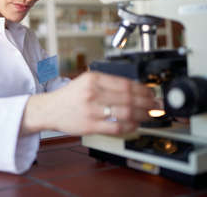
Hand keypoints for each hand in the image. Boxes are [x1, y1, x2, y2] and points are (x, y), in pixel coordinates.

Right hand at [21, 72, 155, 135]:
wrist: (49, 109)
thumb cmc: (69, 97)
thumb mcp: (85, 82)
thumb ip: (107, 83)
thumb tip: (134, 88)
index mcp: (92, 79)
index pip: (125, 83)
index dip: (143, 89)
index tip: (151, 92)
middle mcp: (92, 93)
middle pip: (129, 97)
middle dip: (148, 102)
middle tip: (157, 104)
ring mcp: (92, 110)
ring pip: (126, 112)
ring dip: (143, 114)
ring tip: (150, 115)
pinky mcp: (91, 125)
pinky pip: (117, 127)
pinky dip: (130, 126)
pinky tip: (135, 125)